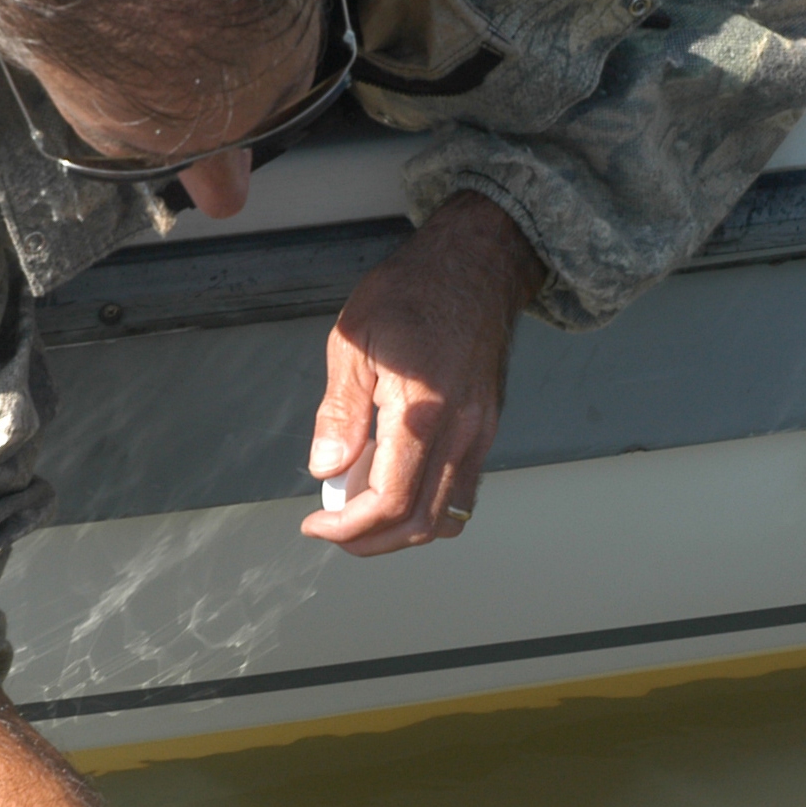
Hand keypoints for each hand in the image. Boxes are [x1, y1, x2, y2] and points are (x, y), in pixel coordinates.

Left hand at [303, 190, 545, 553]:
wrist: (476, 264)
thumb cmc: (413, 291)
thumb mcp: (353, 341)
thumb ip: (340, 412)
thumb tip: (326, 467)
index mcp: (423, 411)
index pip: (390, 501)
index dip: (348, 528)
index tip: (318, 524)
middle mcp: (462, 430)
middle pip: (423, 523)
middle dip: (372, 541)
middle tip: (334, 530)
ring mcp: (481, 433)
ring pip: (450, 516)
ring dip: (403, 531)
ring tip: (362, 513)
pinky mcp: (487, 429)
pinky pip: (464, 490)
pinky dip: (429, 508)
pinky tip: (397, 487)